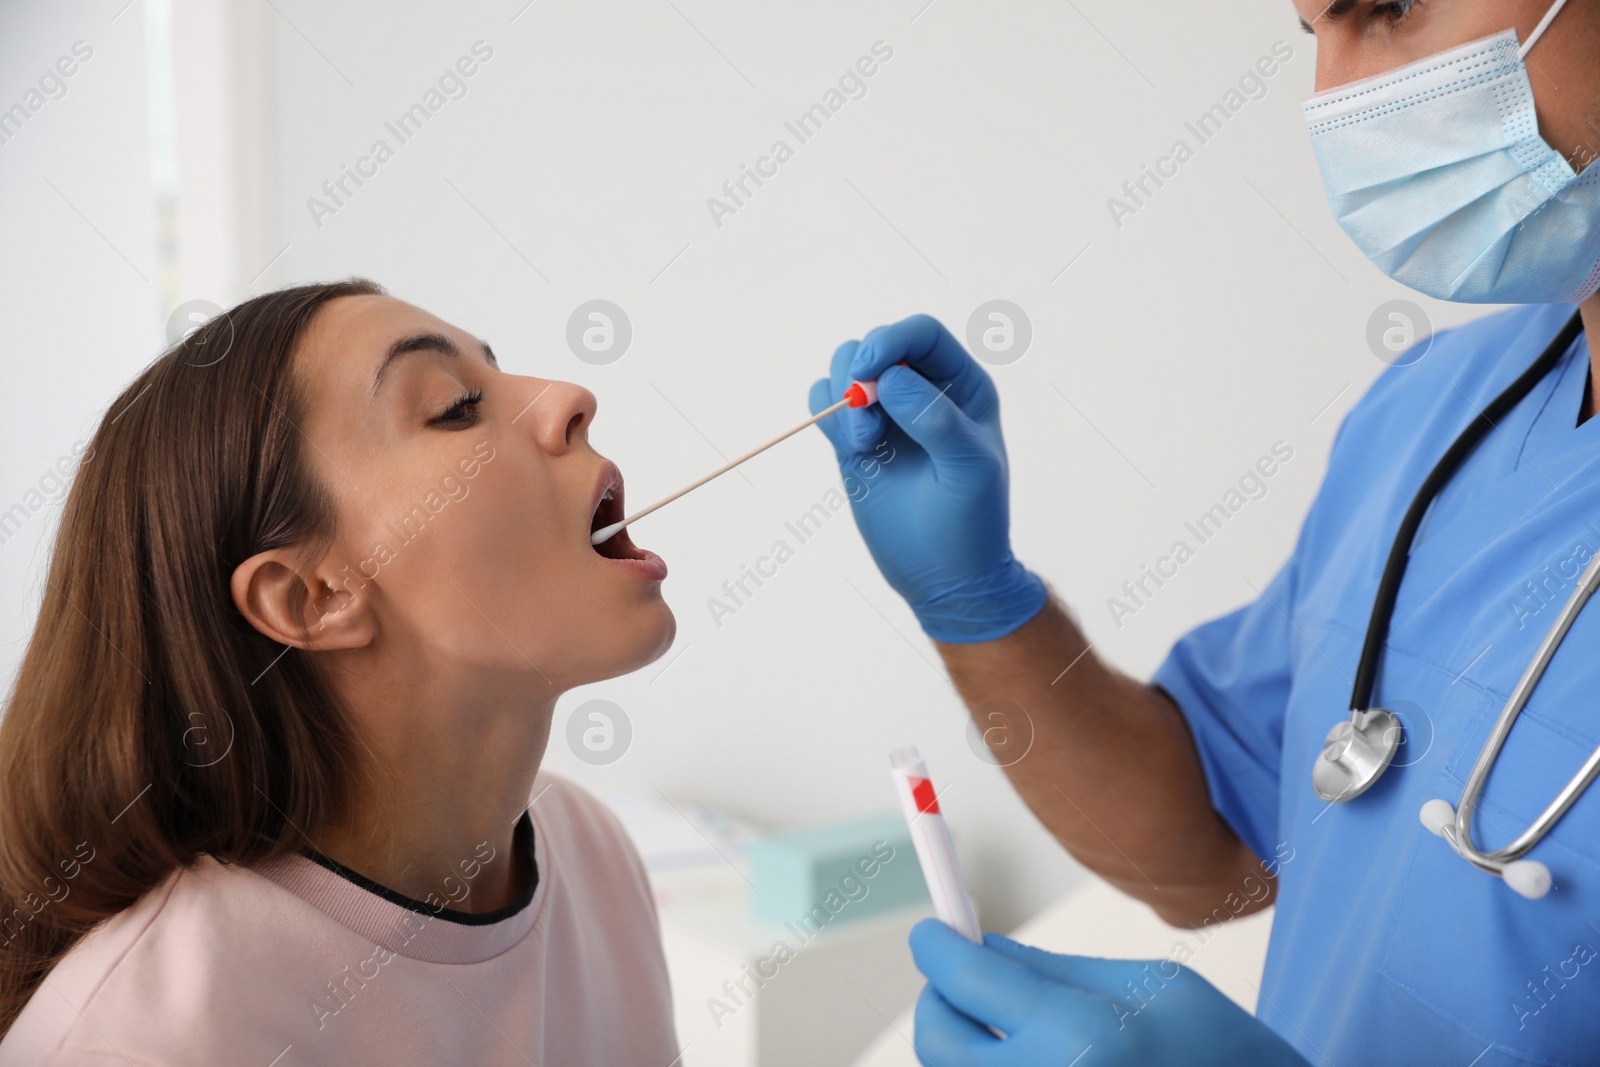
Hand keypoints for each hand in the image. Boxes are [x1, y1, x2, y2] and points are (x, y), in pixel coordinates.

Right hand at [807, 315, 1045, 642]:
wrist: (946, 576)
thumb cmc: (971, 522)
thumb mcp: (969, 469)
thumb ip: (937, 419)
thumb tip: (891, 380)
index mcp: (961, 385)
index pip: (920, 334)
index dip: (890, 340)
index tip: (868, 371)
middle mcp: (923, 390)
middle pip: (875, 344)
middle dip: (859, 374)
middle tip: (866, 425)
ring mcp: (886, 414)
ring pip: (844, 367)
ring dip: (842, 397)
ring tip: (862, 444)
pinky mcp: (855, 440)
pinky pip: (824, 401)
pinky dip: (825, 414)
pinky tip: (851, 449)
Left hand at [908, 919, 1308, 1065]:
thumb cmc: (1224, 1057)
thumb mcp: (1153, 985)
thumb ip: (1056, 968)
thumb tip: (982, 949)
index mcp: (1079, 1038)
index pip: (965, 977)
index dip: (937, 946)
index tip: (933, 933)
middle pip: (937, 1038)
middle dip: (941, 999)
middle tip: (965, 980)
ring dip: (967, 1045)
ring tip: (1017, 1029)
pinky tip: (1038, 1062)